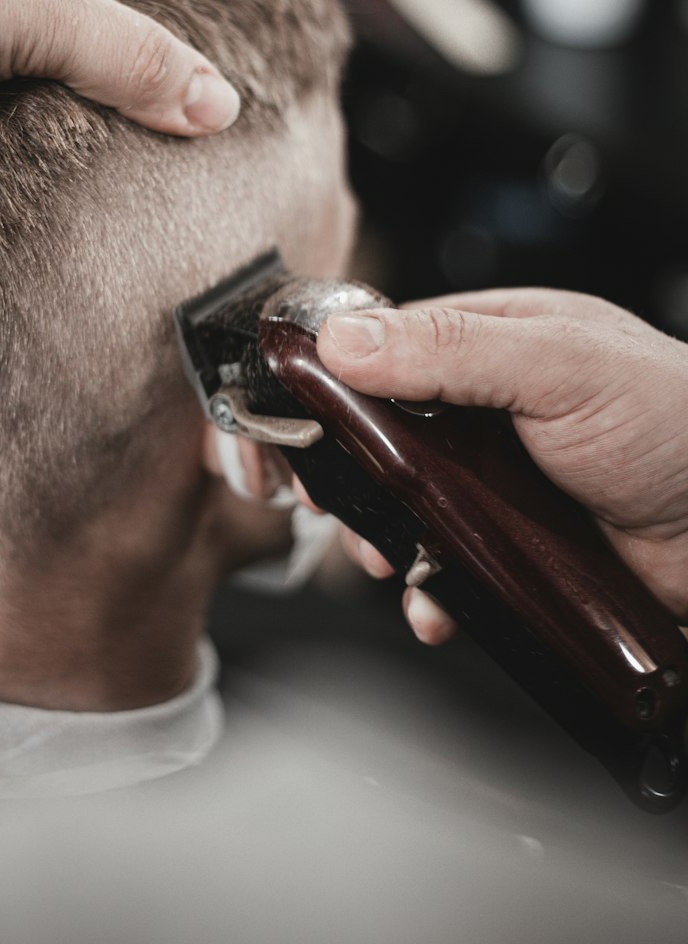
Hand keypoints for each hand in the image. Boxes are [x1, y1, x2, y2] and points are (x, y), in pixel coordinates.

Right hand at [314, 287, 687, 639]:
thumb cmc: (681, 424)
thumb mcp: (563, 366)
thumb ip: (454, 349)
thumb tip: (346, 340)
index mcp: (496, 340)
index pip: (384, 345)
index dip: (330, 382)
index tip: (294, 421)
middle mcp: (492, 406)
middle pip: (381, 432)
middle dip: (346, 474)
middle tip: (328, 503)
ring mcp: (502, 480)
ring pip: (405, 506)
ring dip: (380, 537)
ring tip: (383, 559)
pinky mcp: (516, 546)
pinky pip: (446, 565)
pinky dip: (428, 590)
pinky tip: (433, 603)